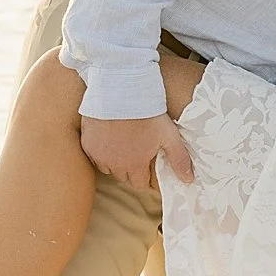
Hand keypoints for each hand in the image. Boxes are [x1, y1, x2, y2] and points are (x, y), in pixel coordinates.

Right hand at [79, 112, 194, 191]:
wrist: (120, 90)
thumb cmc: (148, 112)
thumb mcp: (169, 135)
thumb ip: (179, 159)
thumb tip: (189, 180)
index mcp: (135, 165)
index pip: (140, 184)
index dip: (146, 177)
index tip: (148, 166)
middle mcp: (114, 164)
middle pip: (123, 176)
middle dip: (131, 168)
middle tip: (137, 151)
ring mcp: (98, 154)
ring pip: (106, 167)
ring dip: (114, 160)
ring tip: (123, 144)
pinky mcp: (86, 142)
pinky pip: (93, 154)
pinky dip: (100, 150)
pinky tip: (108, 137)